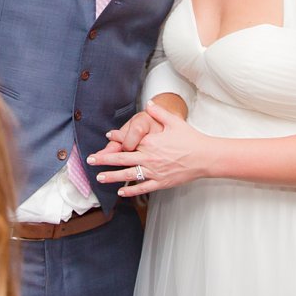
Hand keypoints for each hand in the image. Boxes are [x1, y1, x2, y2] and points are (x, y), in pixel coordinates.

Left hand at [88, 101, 209, 196]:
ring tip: (99, 177)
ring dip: (112, 176)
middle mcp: (149, 158)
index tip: (107, 137)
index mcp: (150, 142)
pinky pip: (142, 187)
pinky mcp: (161, 182)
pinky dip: (131, 191)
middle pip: (122, 159)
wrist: (204, 157)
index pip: (129, 140)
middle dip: (104, 159)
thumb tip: (148, 102)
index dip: (116, 138)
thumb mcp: (174, 122)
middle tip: (90, 160)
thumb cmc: (190, 139)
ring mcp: (154, 172)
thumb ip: (159, 112)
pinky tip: (121, 192)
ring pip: (128, 175)